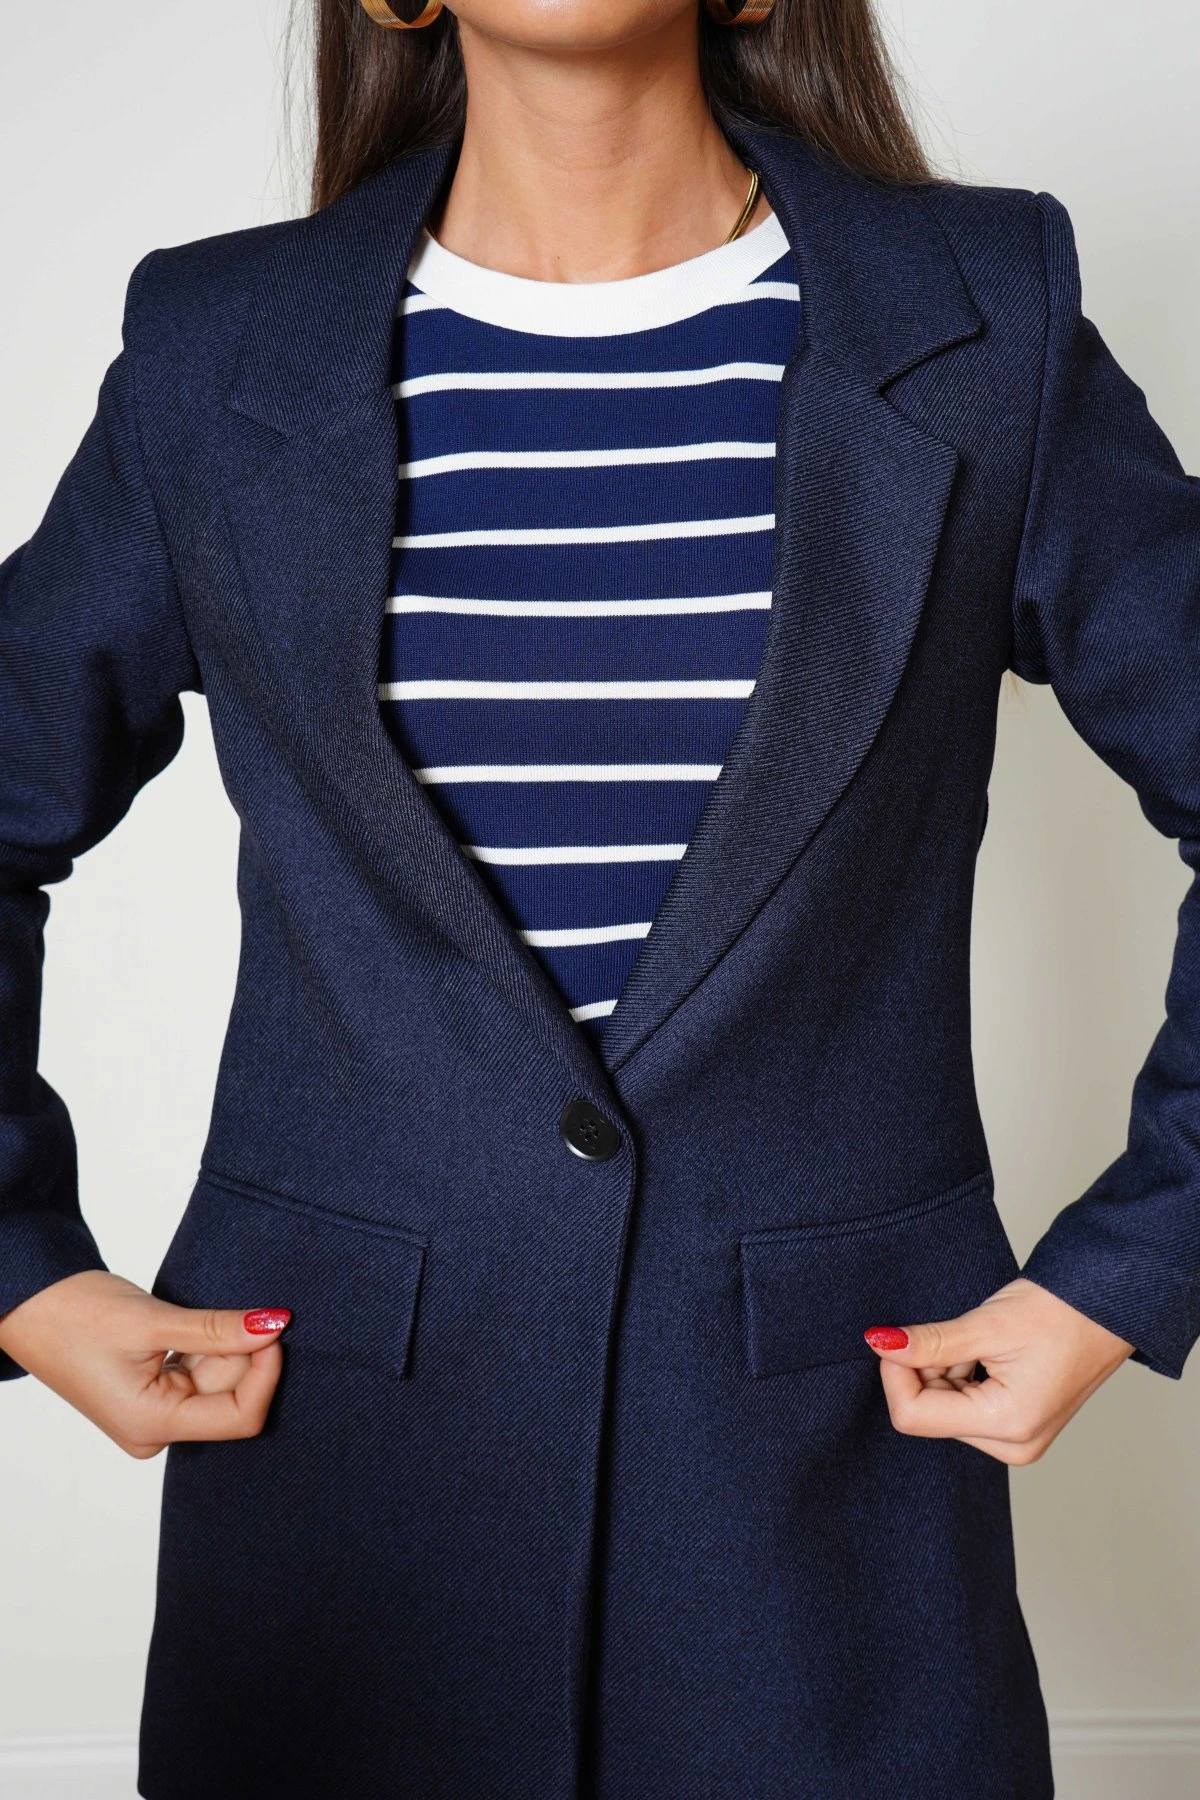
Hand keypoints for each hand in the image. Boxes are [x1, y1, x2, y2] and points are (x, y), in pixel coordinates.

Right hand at [0, 1270, 290, 1458]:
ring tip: (192, 1314)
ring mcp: (153, 1415)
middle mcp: (154, 1431)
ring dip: (220, 1344)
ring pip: (216, 1380)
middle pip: (229, 1395)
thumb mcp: (153, 1320)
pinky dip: (205, 1345)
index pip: (239, 1417)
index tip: (275, 1327)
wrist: (27, 1303)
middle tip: (233, 1307)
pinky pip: (197, 1372)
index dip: (264, 1373)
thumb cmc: (73, 1314)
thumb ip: (217, 1329)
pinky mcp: (152, 1395)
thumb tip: (273, 1326)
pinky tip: (186, 1324)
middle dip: (240, 1351)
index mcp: (151, 1425)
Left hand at [863, 1276, 1134, 1463]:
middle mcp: (1012, 1445)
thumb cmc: (1061, 1311)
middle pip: (927, 1414)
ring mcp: (1016, 1440)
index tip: (900, 1338)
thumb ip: (930, 1342)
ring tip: (982, 1343)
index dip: (896, 1373)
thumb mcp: (986, 1324)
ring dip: (945, 1370)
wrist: (1105, 1306)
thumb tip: (881, 1345)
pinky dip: (961, 1376)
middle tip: (958, 1337)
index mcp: (1008, 1425)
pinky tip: (988, 1353)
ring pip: (943, 1409)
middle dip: (926, 1370)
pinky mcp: (1016, 1427)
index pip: (914, 1417)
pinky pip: (964, 1407)